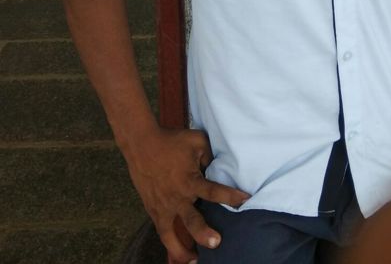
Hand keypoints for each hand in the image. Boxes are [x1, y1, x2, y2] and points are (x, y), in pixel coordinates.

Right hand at [123, 125, 250, 262]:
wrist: (142, 145)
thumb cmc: (172, 141)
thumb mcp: (197, 141)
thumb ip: (210, 155)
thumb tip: (219, 167)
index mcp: (190, 180)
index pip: (213, 191)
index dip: (230, 196)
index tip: (246, 200)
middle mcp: (177, 197)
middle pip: (192, 220)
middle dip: (204, 233)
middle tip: (216, 242)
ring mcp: (164, 206)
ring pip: (171, 234)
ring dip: (181, 250)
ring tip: (194, 261)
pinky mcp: (153, 210)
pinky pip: (161, 231)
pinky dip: (169, 243)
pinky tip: (178, 254)